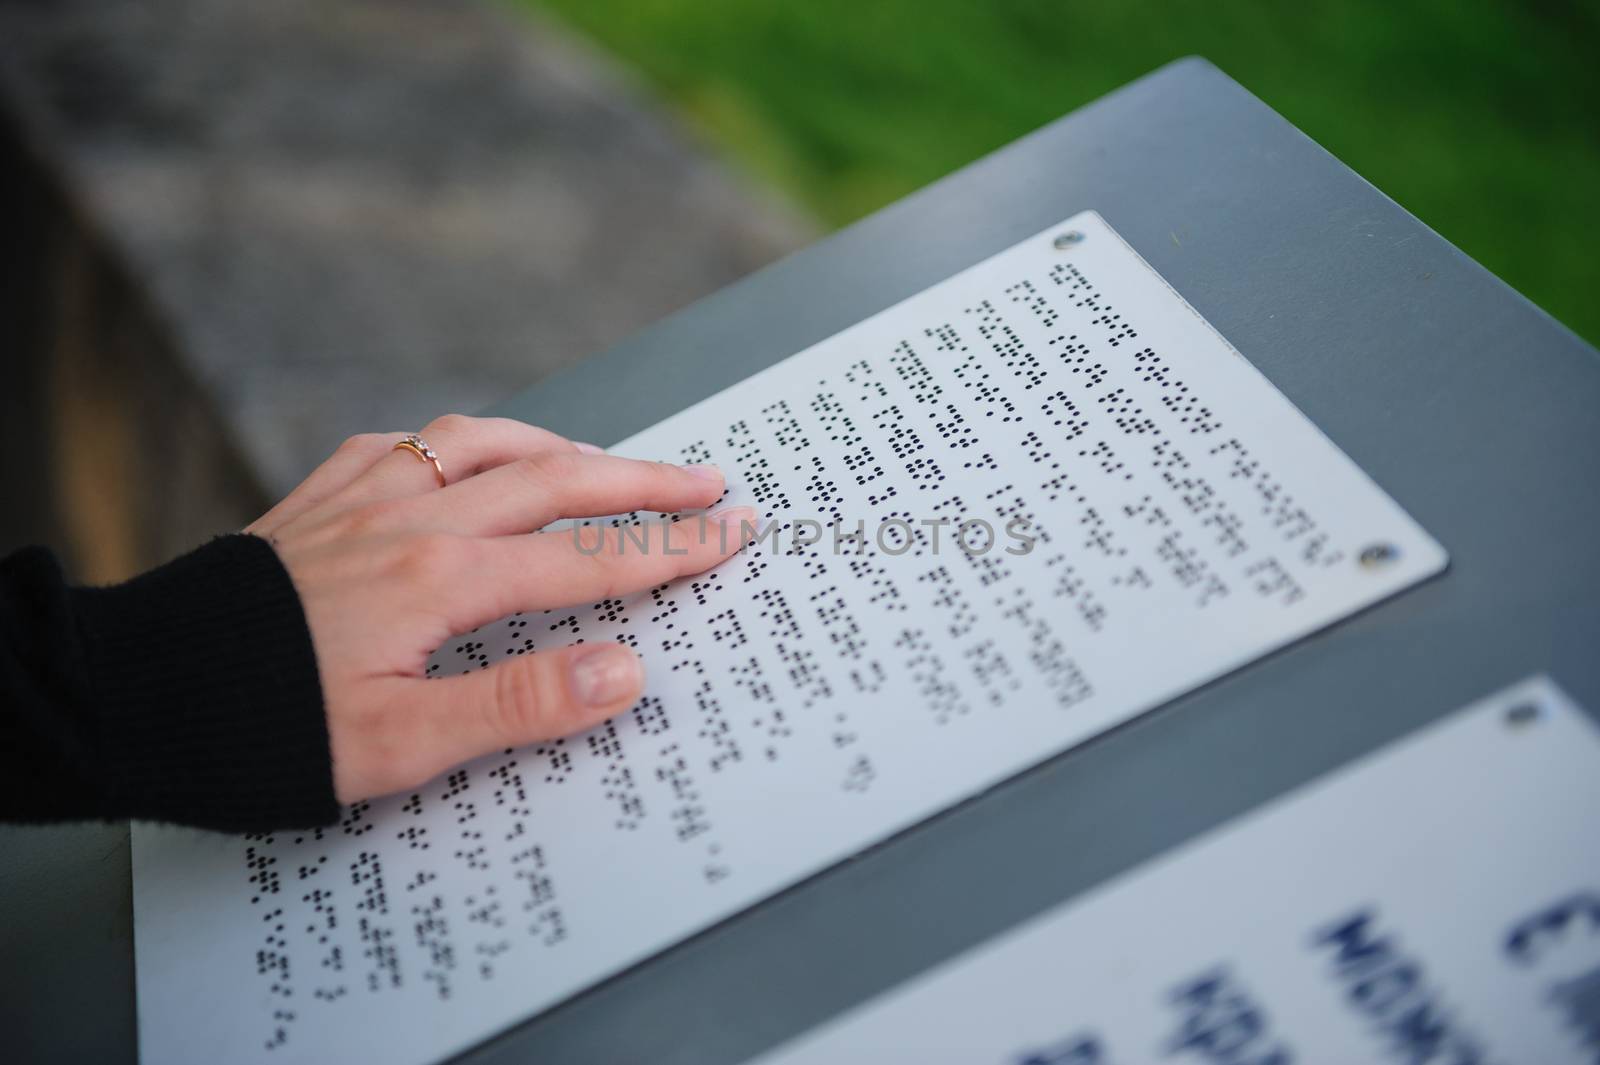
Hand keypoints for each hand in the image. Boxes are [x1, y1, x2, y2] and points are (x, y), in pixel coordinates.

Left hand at [245, 415, 750, 803]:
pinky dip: (458, 442)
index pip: (586, 557)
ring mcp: (361, 499)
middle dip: (641, 480)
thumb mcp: (397, 745)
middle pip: (553, 481)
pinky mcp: (317, 498)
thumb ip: (518, 705)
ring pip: (482, 443)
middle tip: (707, 480)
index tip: (732, 531)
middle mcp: (410, 520)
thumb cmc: (265, 729)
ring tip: (602, 461)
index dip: (669, 547)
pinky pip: (404, 443)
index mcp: (441, 580)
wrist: (135, 691)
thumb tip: (626, 669)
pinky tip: (465, 456)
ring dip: (556, 447)